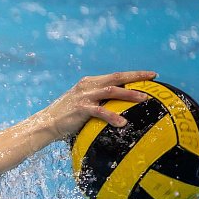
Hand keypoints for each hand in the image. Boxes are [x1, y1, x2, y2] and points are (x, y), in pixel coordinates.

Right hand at [39, 71, 156, 139]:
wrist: (45, 124)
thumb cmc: (65, 117)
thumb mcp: (81, 103)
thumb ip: (96, 101)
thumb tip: (115, 107)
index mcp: (88, 83)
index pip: (115, 76)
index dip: (133, 74)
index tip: (149, 75)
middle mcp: (87, 86)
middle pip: (116, 77)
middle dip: (136, 76)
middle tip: (153, 77)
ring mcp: (84, 97)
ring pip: (112, 91)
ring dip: (129, 94)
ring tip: (144, 98)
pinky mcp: (81, 109)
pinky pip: (100, 111)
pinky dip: (112, 116)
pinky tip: (122, 123)